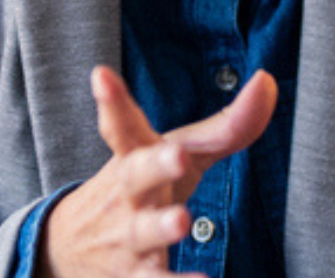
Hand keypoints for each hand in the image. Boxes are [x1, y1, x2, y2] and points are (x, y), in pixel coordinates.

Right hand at [39, 65, 277, 277]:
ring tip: (181, 220)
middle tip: (177, 154)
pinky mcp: (134, 274)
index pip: (121, 125)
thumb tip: (268, 82)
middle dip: (155, 163)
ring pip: (142, 232)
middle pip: (135, 174)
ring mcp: (126, 235)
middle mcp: (126, 193)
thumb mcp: (172, 153)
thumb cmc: (141, 187)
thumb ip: (224, 126)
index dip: (112, 101)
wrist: (66, 249)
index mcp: (133, 155)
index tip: (101, 76)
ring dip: (160, 226)